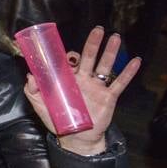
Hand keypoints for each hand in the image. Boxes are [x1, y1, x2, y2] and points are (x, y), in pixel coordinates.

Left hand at [24, 27, 140, 155]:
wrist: (76, 138)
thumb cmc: (58, 119)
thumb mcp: (40, 105)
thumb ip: (33, 90)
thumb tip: (30, 75)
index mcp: (67, 79)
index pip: (69, 61)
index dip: (68, 55)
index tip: (68, 52)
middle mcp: (83, 79)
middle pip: (89, 57)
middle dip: (93, 43)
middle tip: (97, 29)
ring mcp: (97, 87)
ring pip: (105, 66)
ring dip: (110, 52)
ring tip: (115, 37)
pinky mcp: (108, 97)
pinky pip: (120, 83)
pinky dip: (128, 72)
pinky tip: (136, 61)